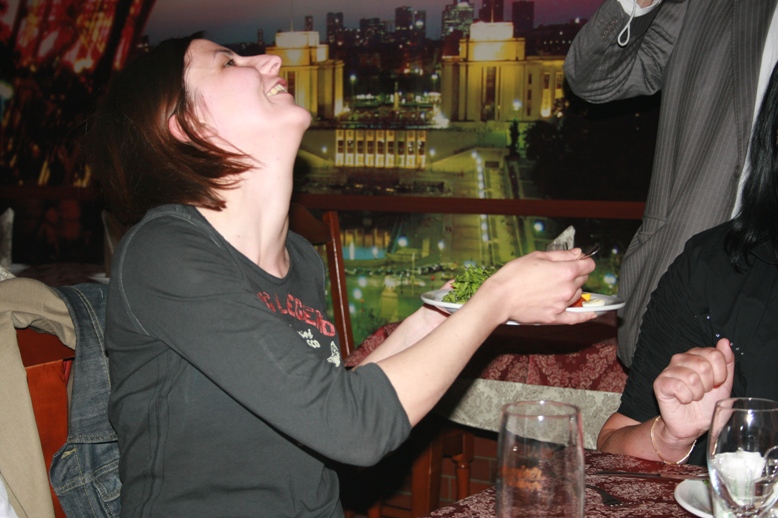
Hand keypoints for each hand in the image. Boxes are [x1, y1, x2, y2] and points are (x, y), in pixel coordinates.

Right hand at [472, 249, 595, 324]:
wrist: (500, 298)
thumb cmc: (514, 275)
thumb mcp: (537, 257)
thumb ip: (561, 255)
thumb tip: (578, 253)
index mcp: (566, 271)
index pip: (588, 264)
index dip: (584, 260)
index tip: (579, 260)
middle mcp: (568, 288)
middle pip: (582, 279)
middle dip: (575, 274)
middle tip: (558, 272)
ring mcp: (562, 304)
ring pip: (577, 295)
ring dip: (572, 289)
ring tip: (554, 287)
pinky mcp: (555, 317)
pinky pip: (575, 318)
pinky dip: (585, 316)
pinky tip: (591, 314)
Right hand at [653, 338, 734, 442]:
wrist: (692, 425)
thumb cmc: (707, 404)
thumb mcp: (724, 384)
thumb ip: (726, 362)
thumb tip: (725, 342)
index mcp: (697, 355)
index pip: (715, 354)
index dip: (721, 374)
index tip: (716, 384)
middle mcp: (682, 358)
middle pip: (704, 365)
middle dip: (708, 385)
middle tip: (703, 392)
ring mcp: (669, 369)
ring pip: (692, 377)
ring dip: (697, 393)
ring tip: (693, 397)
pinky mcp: (660, 382)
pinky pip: (678, 386)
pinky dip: (685, 398)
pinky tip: (683, 400)